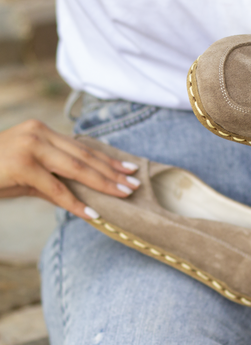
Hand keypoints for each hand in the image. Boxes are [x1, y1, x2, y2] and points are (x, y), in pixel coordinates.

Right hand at [0, 120, 140, 218]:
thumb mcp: (30, 173)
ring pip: (76, 169)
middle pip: (85, 156)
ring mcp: (30, 146)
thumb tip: (86, 192)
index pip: (83, 148)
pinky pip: (56, 189)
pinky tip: (92, 213)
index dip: (108, 160)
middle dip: (112, 172)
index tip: (129, 169)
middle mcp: (39, 133)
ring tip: (123, 194)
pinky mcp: (22, 165)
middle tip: (134, 184)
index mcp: (42, 131)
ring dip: (103, 184)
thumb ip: (57, 177)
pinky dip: (75, 203)